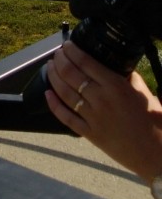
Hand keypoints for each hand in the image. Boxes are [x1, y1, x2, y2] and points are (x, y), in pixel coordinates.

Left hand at [45, 41, 161, 181]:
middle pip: (71, 74)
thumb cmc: (153, 120)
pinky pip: (66, 117)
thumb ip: (128, 77)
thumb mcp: (143, 92)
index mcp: (115, 86)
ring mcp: (93, 117)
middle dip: (60, 61)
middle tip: (56, 54)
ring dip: (54, 77)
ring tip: (50, 67)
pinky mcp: (89, 133)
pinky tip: (47, 94)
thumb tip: (116, 65)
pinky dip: (53, 105)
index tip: (66, 45)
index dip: (72, 51)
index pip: (86, 62)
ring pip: (65, 93)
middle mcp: (101, 99)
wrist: (155, 152)